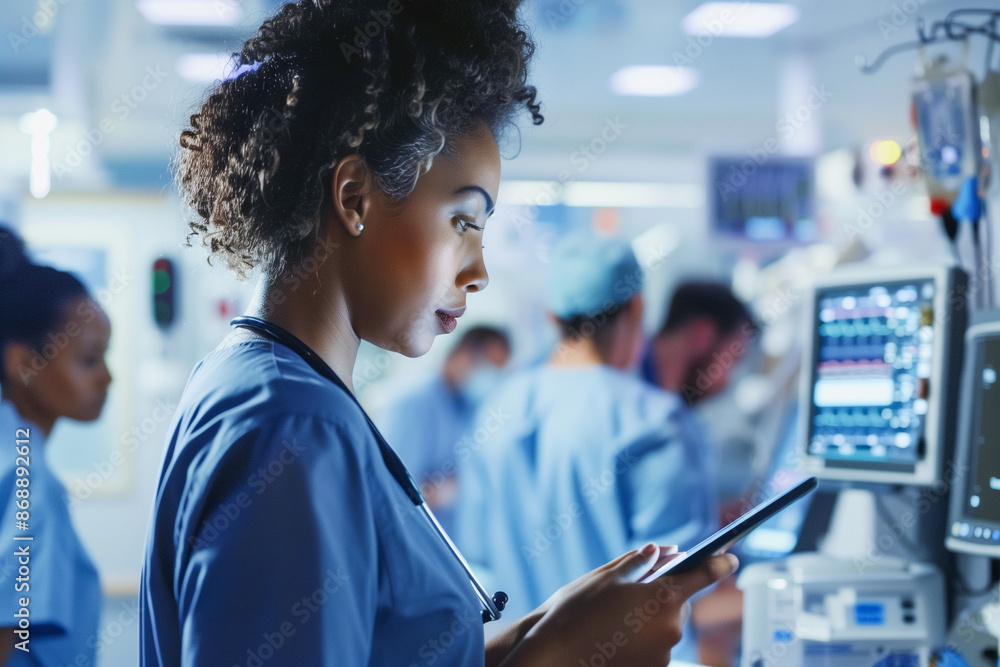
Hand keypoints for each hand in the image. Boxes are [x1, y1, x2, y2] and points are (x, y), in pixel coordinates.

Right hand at [499, 543, 737, 665]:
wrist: (556, 654)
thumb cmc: (578, 611)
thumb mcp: (607, 577)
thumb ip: (641, 562)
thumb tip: (665, 551)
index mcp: (662, 598)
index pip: (702, 575)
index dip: (719, 564)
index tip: (730, 559)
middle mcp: (670, 628)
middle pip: (678, 604)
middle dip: (662, 596)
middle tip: (631, 595)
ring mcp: (664, 654)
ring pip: (666, 627)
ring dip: (650, 620)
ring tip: (614, 621)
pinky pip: (656, 647)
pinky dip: (642, 639)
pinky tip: (616, 637)